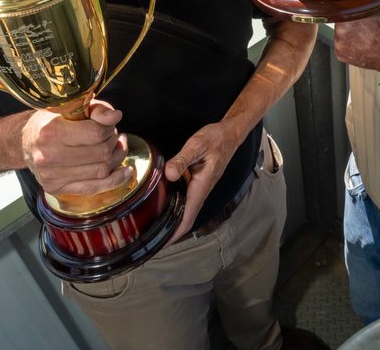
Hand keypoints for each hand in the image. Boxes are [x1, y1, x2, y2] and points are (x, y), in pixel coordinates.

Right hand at [20, 100, 132, 195]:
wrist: (24, 142)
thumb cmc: (50, 121)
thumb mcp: (70, 107)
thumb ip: (96, 109)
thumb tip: (115, 117)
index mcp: (51, 131)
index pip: (96, 133)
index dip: (109, 127)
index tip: (110, 122)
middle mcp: (49, 156)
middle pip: (101, 153)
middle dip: (113, 141)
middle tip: (112, 134)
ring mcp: (52, 176)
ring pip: (101, 170)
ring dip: (116, 157)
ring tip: (117, 146)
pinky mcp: (56, 189)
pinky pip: (94, 188)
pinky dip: (115, 180)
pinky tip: (125, 171)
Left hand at [163, 120, 241, 241]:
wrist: (229, 134)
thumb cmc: (215, 139)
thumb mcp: (197, 146)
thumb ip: (182, 160)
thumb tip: (169, 174)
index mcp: (201, 186)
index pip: (188, 217)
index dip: (176, 233)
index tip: (162, 245)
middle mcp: (200, 190)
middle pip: (185, 218)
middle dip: (170, 232)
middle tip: (151, 241)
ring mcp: (199, 187)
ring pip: (185, 210)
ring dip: (172, 221)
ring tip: (153, 228)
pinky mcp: (196, 181)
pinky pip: (184, 199)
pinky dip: (174, 206)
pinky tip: (161, 205)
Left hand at [334, 5, 379, 80]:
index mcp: (350, 14)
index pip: (343, 3)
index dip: (350, 3)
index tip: (358, 5)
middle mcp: (341, 30)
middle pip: (340, 16)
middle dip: (350, 17)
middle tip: (365, 21)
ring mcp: (339, 44)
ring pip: (340, 30)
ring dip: (349, 30)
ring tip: (366, 33)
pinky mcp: (340, 55)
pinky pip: (342, 43)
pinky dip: (350, 43)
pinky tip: (364, 43)